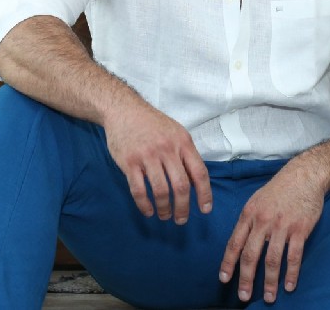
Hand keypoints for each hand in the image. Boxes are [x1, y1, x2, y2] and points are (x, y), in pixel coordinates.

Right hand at [103, 99, 212, 223]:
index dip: (205, 194)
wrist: (123, 110)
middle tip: (181, 219)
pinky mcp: (129, 162)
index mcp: (183, 142)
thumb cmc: (152, 123)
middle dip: (183, 208)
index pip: (199, 172)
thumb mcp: (176, 132)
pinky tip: (148, 211)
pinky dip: (144, 205)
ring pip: (161, 191)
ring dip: (164, 208)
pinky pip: (139, 190)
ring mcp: (147, 156)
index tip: (205, 209)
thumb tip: (195, 181)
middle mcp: (167, 149)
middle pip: (181, 186)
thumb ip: (186, 153)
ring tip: (164, 215)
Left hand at [219, 164, 324, 303]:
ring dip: (270, 282)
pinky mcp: (300, 229)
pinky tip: (289, 286)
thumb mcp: (256, 199)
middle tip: (243, 296)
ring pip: (272, 259)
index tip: (224, 279)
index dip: (228, 263)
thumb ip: (248, 221)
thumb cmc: (279, 189)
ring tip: (268, 297)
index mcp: (249, 213)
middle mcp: (263, 221)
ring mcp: (282, 226)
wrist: (304, 175)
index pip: (234, 242)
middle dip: (246, 278)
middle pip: (251, 255)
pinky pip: (294, 256)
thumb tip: (239, 243)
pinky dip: (291, 273)